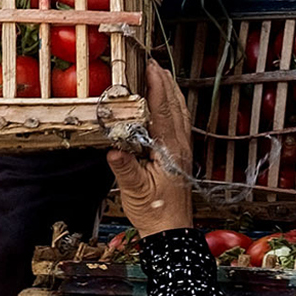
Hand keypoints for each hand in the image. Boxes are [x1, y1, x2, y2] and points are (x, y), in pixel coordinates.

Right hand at [107, 61, 194, 236]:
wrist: (172, 232)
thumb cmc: (155, 213)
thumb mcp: (135, 192)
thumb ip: (125, 169)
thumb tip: (113, 150)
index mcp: (169, 151)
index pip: (163, 112)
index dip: (156, 88)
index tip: (149, 67)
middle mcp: (179, 146)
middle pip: (175, 107)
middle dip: (164, 82)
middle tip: (153, 62)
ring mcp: (182, 151)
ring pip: (180, 114)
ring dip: (171, 92)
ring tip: (162, 76)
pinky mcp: (180, 156)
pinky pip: (180, 124)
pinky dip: (174, 108)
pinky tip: (168, 106)